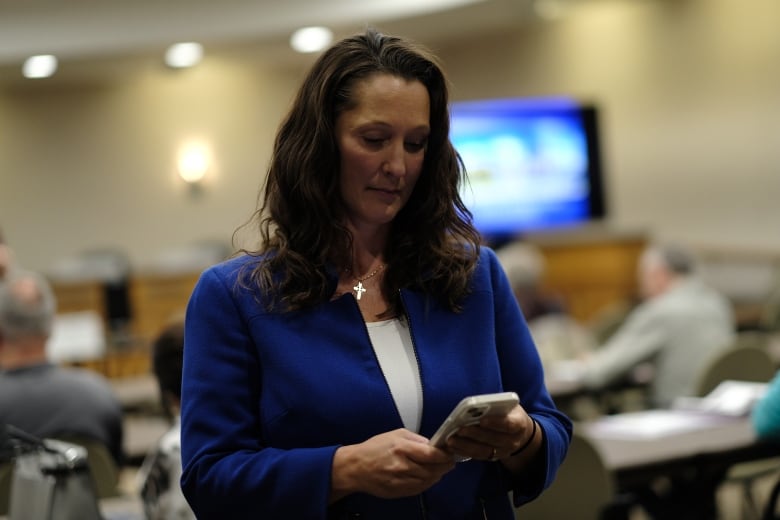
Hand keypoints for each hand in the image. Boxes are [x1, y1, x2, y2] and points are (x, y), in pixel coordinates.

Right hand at [331, 428, 455, 500]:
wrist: (356, 467)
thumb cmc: (374, 449)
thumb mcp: (395, 434)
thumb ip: (416, 439)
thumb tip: (432, 444)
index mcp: (401, 448)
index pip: (431, 454)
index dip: (445, 455)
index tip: (450, 453)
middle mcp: (402, 466)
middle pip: (433, 469)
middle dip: (445, 465)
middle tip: (450, 461)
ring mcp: (400, 480)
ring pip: (428, 480)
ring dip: (438, 475)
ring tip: (440, 468)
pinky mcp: (398, 491)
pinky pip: (419, 489)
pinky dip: (428, 483)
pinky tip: (429, 477)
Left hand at [444, 404, 533, 461]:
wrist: (519, 433)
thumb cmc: (509, 413)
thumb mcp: (508, 406)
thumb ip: (495, 405)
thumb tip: (475, 405)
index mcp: (519, 424)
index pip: (508, 424)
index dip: (495, 423)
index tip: (481, 420)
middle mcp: (513, 441)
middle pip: (493, 439)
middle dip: (475, 434)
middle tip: (459, 429)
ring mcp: (503, 452)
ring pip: (484, 451)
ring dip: (466, 446)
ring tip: (451, 440)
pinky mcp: (493, 458)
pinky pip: (478, 456)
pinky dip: (464, 451)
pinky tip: (453, 447)